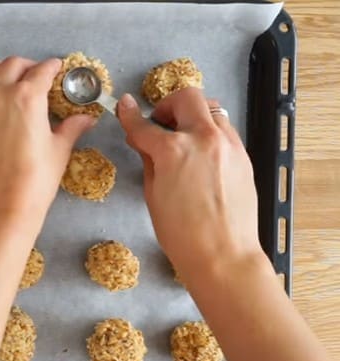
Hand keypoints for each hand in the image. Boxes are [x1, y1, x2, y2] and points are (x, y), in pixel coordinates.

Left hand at [0, 54, 95, 223]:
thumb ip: (71, 129)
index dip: (52, 67)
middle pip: (12, 64)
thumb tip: (86, 119)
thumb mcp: (58, 151)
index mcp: (29, 97)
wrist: (2, 204)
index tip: (54, 68)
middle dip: (26, 67)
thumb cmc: (34, 180)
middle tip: (32, 78)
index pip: (42, 70)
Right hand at [116, 88, 261, 279]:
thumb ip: (149, 159)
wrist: (223, 254)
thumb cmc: (181, 232)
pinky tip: (200, 156)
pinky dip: (209, 133)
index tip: (124, 107)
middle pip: (187, 98)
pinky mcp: (243, 156)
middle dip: (168, 105)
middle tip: (160, 124)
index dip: (129, 115)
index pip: (145, 125)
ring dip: (192, 117)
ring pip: (211, 110)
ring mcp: (228, 145)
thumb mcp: (153, 194)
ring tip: (183, 139)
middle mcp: (204, 139)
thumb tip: (144, 141)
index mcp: (174, 150)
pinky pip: (224, 130)